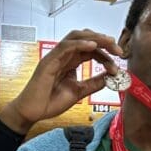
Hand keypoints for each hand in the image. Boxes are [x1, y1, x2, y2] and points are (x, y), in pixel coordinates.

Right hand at [0, 30, 121, 133]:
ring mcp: (55, 56)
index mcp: (70, 62)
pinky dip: (80, 43)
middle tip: (118, 51)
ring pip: (76, 37)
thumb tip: (110, 77)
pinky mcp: (49, 61)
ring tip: (109, 43)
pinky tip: (92, 46)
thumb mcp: (79, 92)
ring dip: (95, 38)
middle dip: (104, 41)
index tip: (117, 67)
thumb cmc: (49, 102)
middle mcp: (63, 56)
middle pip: (86, 38)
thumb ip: (93, 83)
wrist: (32, 113)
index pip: (91, 50)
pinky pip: (65, 46)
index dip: (106, 55)